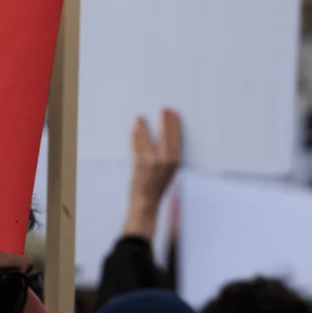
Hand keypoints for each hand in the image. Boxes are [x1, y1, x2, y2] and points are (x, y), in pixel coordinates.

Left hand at [122, 108, 181, 239]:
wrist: (146, 203)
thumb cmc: (157, 188)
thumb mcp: (168, 171)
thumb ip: (167, 157)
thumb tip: (164, 141)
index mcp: (174, 163)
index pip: (176, 140)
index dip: (175, 126)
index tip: (173, 114)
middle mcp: (166, 162)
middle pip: (167, 136)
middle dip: (166, 122)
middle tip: (164, 110)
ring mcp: (153, 163)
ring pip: (149, 139)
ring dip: (144, 127)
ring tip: (141, 118)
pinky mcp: (141, 164)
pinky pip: (138, 146)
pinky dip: (136, 137)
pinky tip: (134, 130)